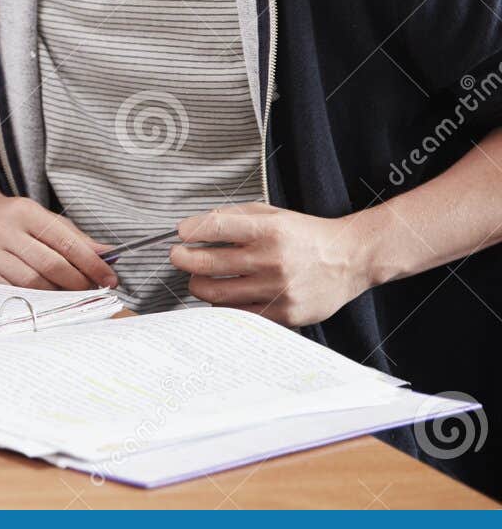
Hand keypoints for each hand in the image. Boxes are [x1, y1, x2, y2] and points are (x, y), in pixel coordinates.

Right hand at [0, 174, 117, 289]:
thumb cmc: (14, 220)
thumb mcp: (43, 219)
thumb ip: (75, 237)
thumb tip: (109, 256)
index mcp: (25, 211)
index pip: (66, 242)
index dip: (92, 265)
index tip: (111, 280)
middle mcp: (3, 230)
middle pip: (50, 265)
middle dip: (77, 283)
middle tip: (92, 291)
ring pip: (30, 283)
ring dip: (57, 295)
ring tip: (70, 296)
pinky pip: (9, 293)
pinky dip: (30, 300)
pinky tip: (43, 300)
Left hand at [171, 202, 372, 326]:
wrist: (350, 258)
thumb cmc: (305, 235)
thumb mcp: (271, 214)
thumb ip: (233, 217)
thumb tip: (193, 228)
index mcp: (269, 229)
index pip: (215, 227)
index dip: (190, 231)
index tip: (180, 234)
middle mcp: (273, 259)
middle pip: (207, 264)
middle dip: (183, 260)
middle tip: (177, 256)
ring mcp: (278, 289)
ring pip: (217, 293)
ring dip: (197, 285)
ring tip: (197, 278)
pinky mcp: (285, 313)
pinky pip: (237, 314)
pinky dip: (222, 305)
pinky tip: (221, 296)